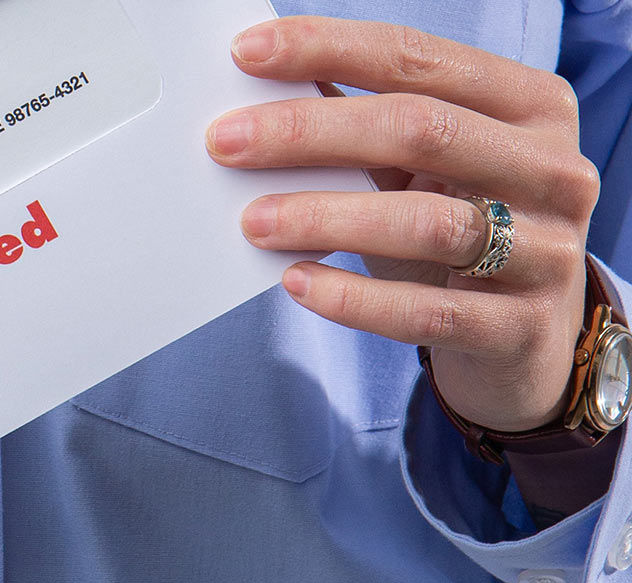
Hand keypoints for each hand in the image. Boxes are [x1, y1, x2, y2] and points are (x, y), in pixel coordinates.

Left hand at [207, 16, 598, 433]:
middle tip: (225, 143)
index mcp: (529, 104)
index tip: (245, 53)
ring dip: (324, 217)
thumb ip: (359, 120)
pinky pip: (428, 313)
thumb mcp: (422, 165)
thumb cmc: (455, 225)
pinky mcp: (522, 328)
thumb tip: (260, 84)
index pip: (415, 57)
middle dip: (308, 132)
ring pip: (425, 222)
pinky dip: (354, 298)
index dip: (328, 48)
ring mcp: (548, 251)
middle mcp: (553, 169)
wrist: (526, 338)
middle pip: (419, 129)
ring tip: (252, 222)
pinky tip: (297, 282)